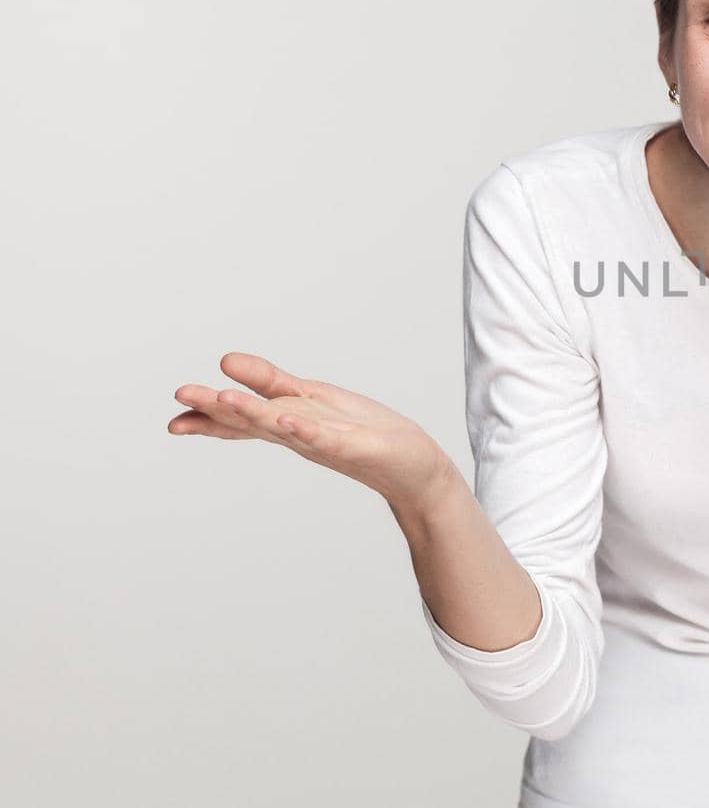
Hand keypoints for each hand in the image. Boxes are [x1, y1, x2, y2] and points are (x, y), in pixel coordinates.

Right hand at [168, 351, 455, 508]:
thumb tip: (226, 361)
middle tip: (181, 399)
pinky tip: (289, 419)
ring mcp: (326, 440)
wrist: (413, 469)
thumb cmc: (362, 432)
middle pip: (254, 420)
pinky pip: (327, 437)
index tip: (173, 418)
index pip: (242, 418)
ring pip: (283, 426)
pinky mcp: (355, 446)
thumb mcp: (310, 398)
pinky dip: (308, 429)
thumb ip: (269, 381)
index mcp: (288, 420)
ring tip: (223, 399)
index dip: (208, 416)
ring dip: (254, 413)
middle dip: (218, 410)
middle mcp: (300, 433)